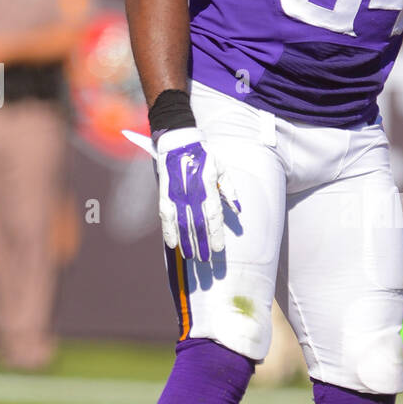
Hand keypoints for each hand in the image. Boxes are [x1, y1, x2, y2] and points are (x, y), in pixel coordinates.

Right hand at [154, 127, 239, 262]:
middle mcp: (191, 192)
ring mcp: (176, 194)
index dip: (215, 234)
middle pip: (197, 224)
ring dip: (186, 242)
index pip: (213, 215)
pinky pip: (166, 217)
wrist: (178, 143)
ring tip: (191, 257)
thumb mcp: (222, 169)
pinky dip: (168, 231)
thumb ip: (229, 191)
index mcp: (208, 186)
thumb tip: (238, 211)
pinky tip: (172, 245)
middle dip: (202, 243)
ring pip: (181, 224)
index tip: (219, 249)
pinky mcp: (165, 194)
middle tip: (205, 260)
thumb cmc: (204, 157)